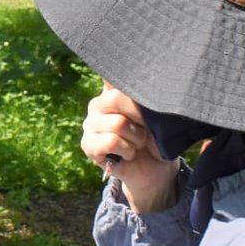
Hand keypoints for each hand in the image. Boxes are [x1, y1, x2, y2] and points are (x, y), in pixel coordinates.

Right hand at [80, 84, 179, 211]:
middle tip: (145, 130)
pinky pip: (111, 141)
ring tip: (138, 143)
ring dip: (136, 137)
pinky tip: (128, 154)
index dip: (131, 89)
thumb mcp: (155, 113)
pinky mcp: (87, 145)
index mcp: (112, 91)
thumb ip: (141, 95)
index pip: (113, 77)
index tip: (144, 103)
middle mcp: (97, 104)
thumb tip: (128, 77)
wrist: (157, 168)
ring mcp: (90, 124)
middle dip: (139, 118)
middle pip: (115, 99)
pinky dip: (126, 150)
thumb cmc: (157, 137)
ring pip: (117, 123)